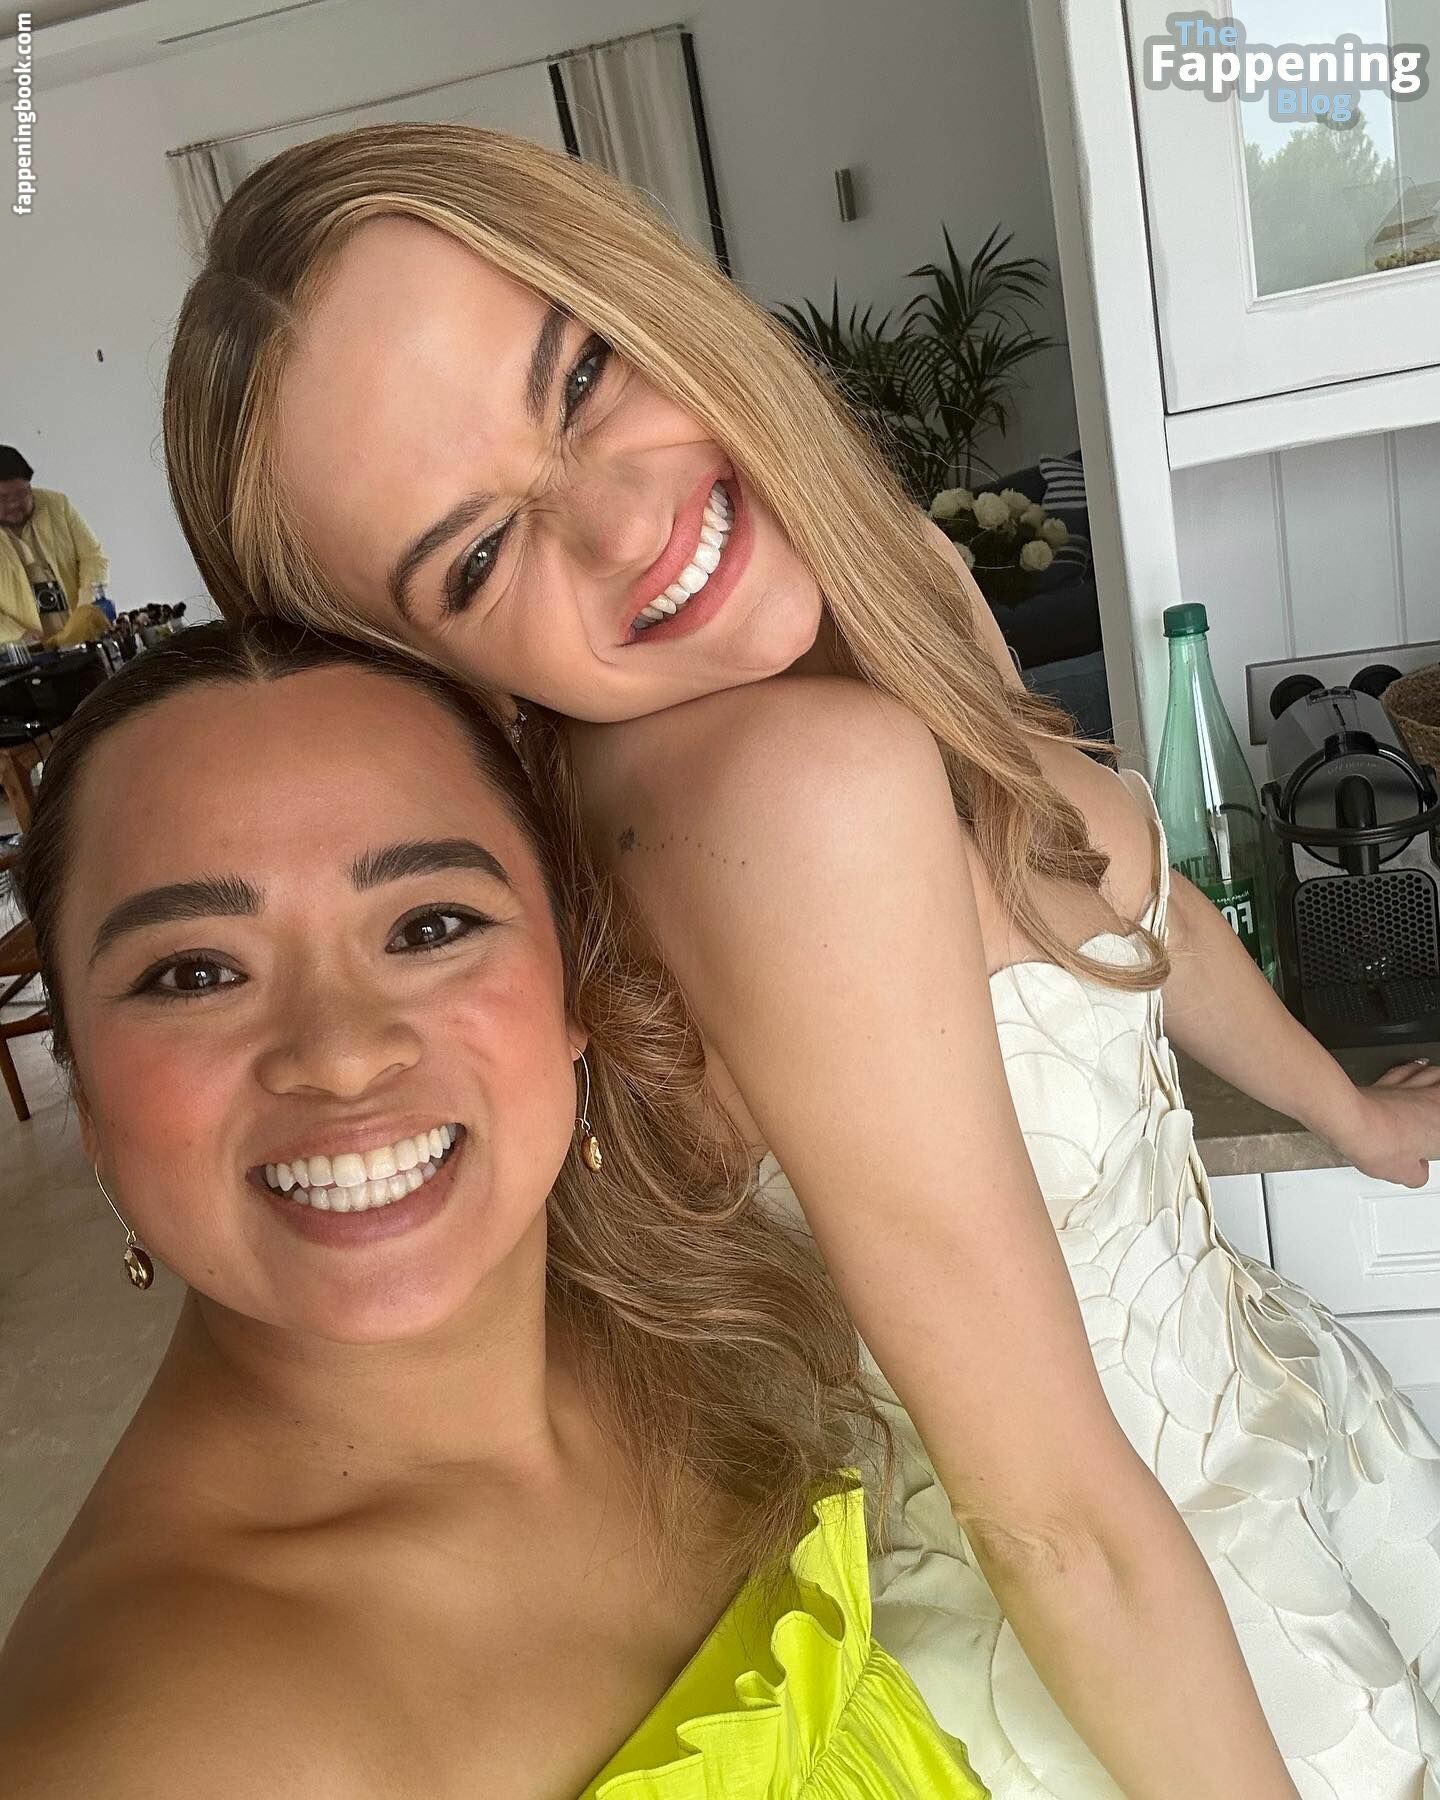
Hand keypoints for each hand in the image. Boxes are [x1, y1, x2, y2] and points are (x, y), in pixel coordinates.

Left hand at [1332, 1061, 1439, 1187]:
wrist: (1351, 1120)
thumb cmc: (1379, 1142)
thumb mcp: (1404, 1173)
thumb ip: (1417, 1173)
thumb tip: (1417, 1172)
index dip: (1437, 1136)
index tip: (1434, 1141)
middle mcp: (1431, 1102)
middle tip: (1435, 1112)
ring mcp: (1410, 1089)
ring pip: (1435, 1074)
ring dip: (1439, 1078)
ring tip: (1439, 1081)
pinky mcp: (1389, 1082)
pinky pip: (1409, 1070)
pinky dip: (1417, 1067)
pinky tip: (1418, 1066)